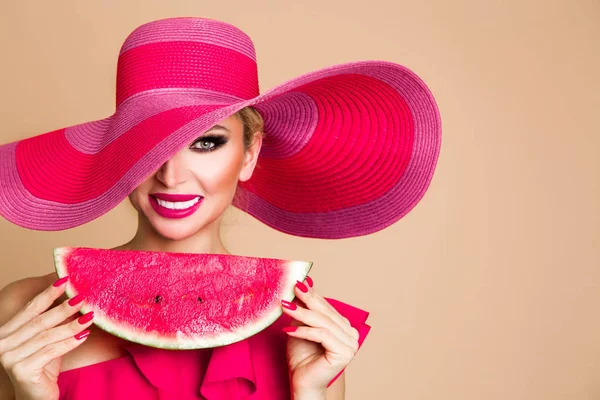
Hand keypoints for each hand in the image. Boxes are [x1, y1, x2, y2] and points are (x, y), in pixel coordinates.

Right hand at [0, 277, 93, 399]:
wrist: (37, 398)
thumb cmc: (43, 366)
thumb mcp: (47, 339)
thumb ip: (52, 321)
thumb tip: (71, 294)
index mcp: (5, 332)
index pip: (30, 309)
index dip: (47, 294)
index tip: (65, 280)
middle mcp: (2, 344)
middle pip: (39, 321)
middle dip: (63, 307)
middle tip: (83, 297)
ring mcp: (9, 358)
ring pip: (47, 336)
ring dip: (71, 325)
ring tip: (90, 317)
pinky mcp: (22, 370)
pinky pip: (50, 352)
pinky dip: (69, 343)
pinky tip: (84, 336)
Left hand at [281, 276, 359, 395]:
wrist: (302, 383)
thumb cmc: (301, 357)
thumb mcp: (301, 326)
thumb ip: (305, 308)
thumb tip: (303, 283)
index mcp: (345, 327)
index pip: (328, 307)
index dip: (312, 294)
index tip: (298, 282)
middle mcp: (352, 334)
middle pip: (327, 312)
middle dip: (308, 299)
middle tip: (293, 287)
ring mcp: (351, 344)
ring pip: (324, 323)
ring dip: (303, 313)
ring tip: (285, 307)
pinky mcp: (344, 353)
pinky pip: (323, 335)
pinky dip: (304, 331)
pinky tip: (289, 329)